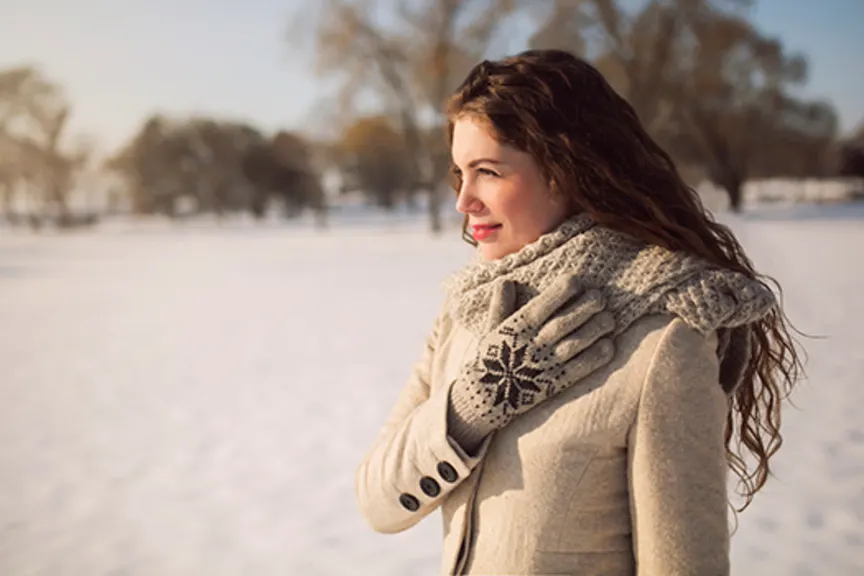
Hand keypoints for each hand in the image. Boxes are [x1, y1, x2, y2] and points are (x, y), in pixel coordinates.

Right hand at [454, 274, 615, 431]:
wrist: (486, 398)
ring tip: (610, 319)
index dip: (560, 292)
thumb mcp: (490, 330)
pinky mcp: (554, 383)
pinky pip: (577, 369)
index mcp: (516, 329)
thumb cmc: (490, 358)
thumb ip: (499, 306)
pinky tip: (609, 346)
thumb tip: (506, 281)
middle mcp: (532, 345)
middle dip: (584, 308)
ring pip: (573, 344)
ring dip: (594, 330)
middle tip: (600, 297)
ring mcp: (544, 365)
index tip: (576, 279)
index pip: (541, 306)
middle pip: (562, 323)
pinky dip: (594, 358)